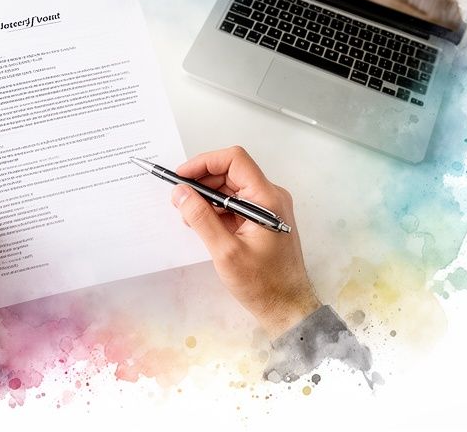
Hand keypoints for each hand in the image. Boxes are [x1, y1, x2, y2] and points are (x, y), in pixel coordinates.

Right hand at [171, 146, 319, 336]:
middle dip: (202, 181)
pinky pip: (236, 203)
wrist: (287, 307)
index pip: (234, 160)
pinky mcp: (262, 220)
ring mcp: (267, 208)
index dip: (204, 162)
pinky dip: (217, 209)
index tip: (180, 177)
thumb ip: (201, 218)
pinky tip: (202, 225)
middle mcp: (270, 197)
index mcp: (266, 198)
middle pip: (231, 172)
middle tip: (178, 199)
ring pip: (231, 188)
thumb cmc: (262, 283)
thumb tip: (180, 192)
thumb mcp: (225, 251)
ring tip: (188, 216)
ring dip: (207, 196)